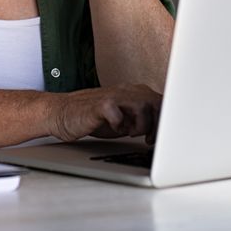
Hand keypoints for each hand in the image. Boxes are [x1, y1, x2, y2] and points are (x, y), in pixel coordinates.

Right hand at [46, 84, 160, 144]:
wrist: (64, 113)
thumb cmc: (95, 118)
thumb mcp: (125, 119)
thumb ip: (144, 118)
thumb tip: (165, 132)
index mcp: (135, 93)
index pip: (162, 102)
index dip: (166, 122)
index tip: (162, 138)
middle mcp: (127, 91)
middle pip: (157, 102)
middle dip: (156, 124)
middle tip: (148, 139)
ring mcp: (113, 96)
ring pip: (142, 105)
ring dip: (140, 125)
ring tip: (129, 132)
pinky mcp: (100, 105)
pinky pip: (117, 113)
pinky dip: (119, 124)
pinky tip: (114, 128)